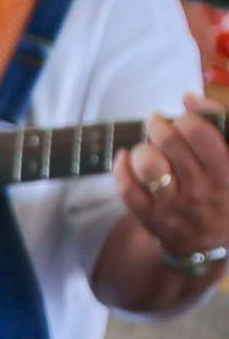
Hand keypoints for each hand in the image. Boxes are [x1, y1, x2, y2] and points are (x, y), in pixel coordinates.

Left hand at [115, 93, 228, 257]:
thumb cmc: (221, 189)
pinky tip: (126, 159)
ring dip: (142, 148)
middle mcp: (201, 190)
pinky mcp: (150, 217)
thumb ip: (218, 123)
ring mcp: (174, 205)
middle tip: (158, 126)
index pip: (201, 135)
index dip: (187, 120)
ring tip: (148, 149)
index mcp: (227, 174)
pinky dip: (120, 167)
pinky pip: (126, 187)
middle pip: (170, 143)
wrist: (209, 241)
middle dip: (159, 127)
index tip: (182, 121)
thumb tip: (189, 97)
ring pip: (147, 163)